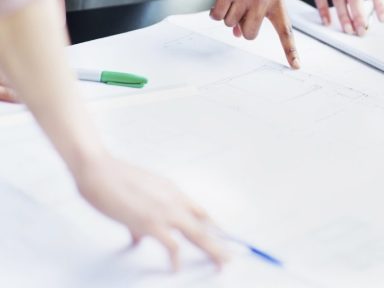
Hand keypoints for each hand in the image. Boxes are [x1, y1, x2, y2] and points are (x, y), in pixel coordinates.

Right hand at [74, 154, 225, 270]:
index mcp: (173, 192)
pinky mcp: (151, 222)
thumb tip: (138, 238)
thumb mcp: (135, 197)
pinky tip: (177, 268)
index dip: (213, 227)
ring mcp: (165, 211)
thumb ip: (140, 220)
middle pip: (205, 225)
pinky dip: (176, 259)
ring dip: (212, 250)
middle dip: (219, 243)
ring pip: (198, 234)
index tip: (223, 239)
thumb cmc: (112, 181)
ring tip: (221, 264)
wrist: (98, 170)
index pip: (201, 212)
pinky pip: (172, 245)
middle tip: (229, 258)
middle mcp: (175, 200)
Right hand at [211, 0, 299, 68]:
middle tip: (240, 9)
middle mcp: (263, 1)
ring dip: (227, 13)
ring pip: (231, 24)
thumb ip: (256, 11)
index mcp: (277, 0)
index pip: (286, 30)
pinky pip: (217, 15)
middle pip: (250, 34)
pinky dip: (215, 10)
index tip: (296, 65)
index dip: (290, 50)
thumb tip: (240, 33)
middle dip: (242, 26)